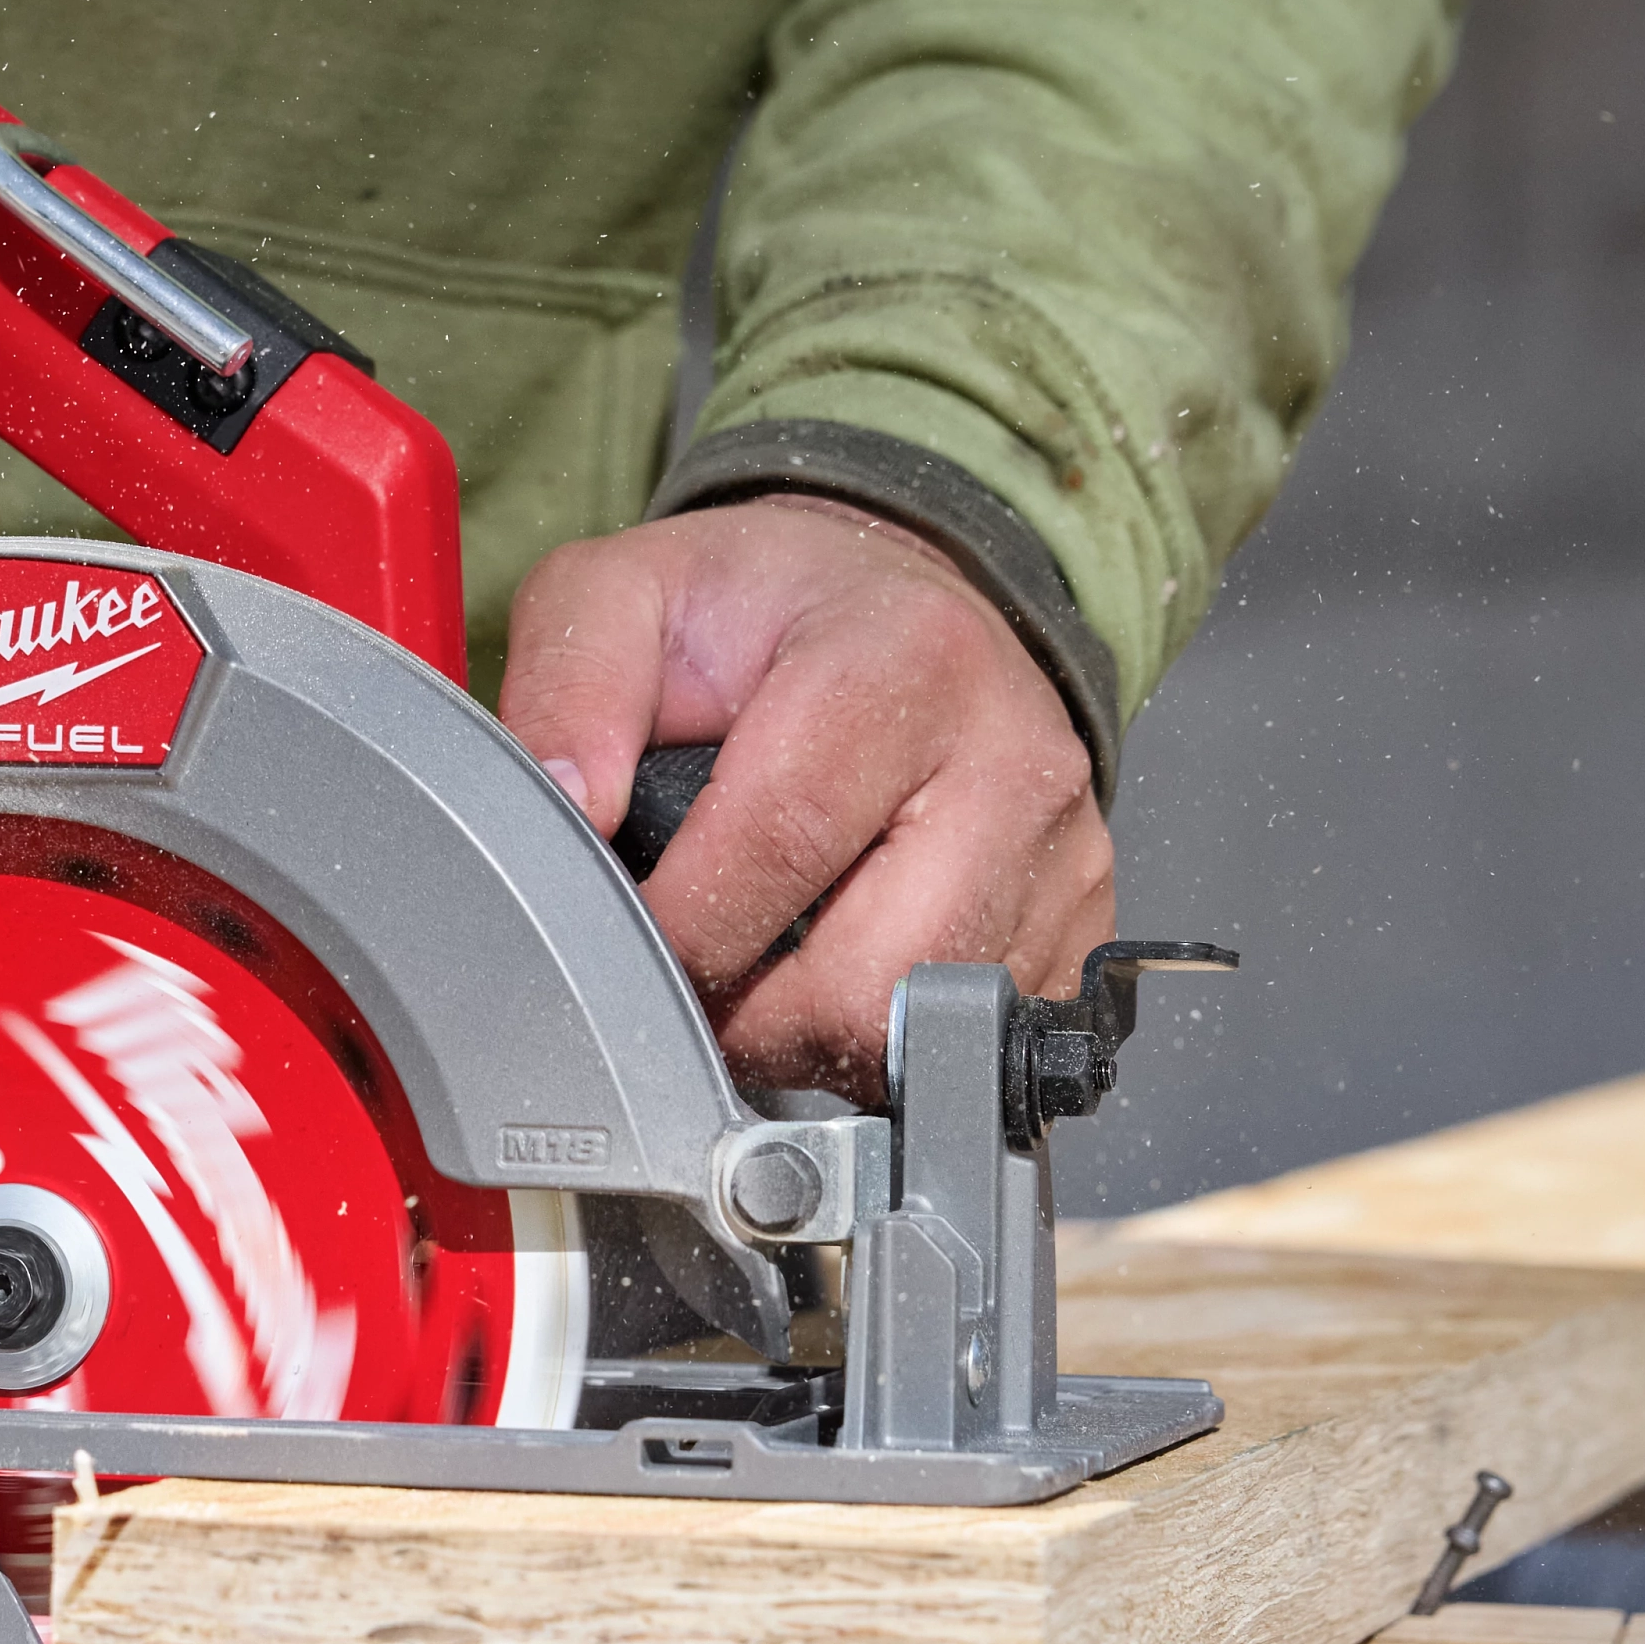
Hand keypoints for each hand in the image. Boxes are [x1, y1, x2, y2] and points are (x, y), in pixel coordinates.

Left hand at [500, 495, 1110, 1087]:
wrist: (903, 603)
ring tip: (756, 975)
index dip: (682, 927)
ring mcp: (1062, 851)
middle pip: (867, 981)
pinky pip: (977, 1049)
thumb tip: (564, 806)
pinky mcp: (1081, 923)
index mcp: (903, 658)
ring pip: (919, 1039)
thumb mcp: (633, 594)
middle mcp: (1011, 756)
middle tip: (689, 977)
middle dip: (746, 1016)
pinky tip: (833, 975)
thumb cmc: (770, 611)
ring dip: (810, 1042)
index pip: (783, 842)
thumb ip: (569, 688)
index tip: (624, 942)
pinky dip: (881, 1045)